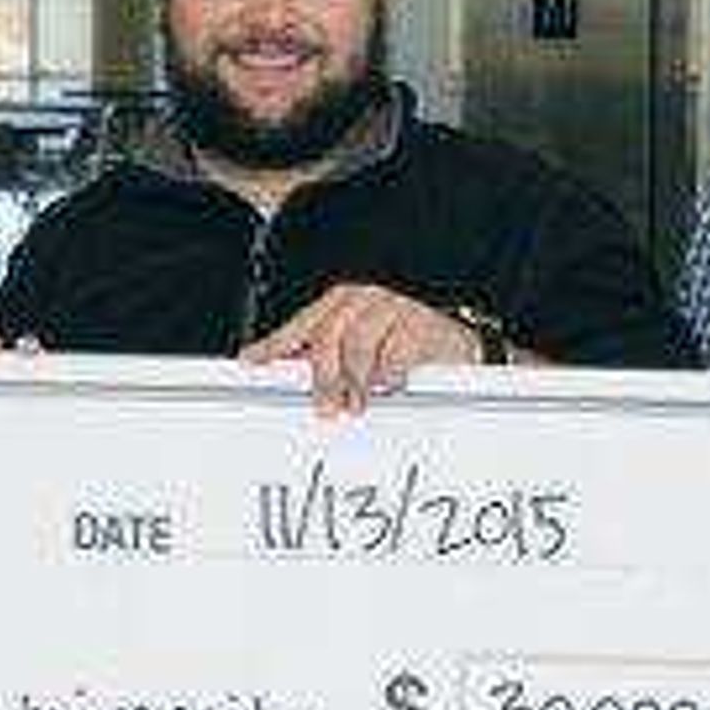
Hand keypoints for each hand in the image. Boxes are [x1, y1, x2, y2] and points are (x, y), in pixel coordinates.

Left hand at [239, 283, 481, 413]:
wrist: (456, 340)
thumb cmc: (402, 343)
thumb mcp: (361, 348)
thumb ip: (329, 359)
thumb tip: (292, 379)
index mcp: (341, 305)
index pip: (302, 325)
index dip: (276, 344)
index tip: (252, 362)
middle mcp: (363, 302)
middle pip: (329, 336)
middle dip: (323, 376)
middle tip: (324, 407)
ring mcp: (392, 309)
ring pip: (359, 342)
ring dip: (354, 379)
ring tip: (356, 404)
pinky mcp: (421, 325)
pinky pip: (397, 349)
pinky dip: (388, 372)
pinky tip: (387, 387)